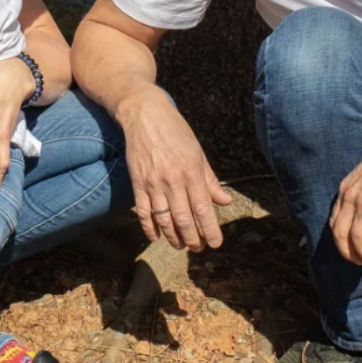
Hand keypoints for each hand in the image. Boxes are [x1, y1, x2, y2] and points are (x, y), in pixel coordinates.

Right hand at [120, 87, 230, 251]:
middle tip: (198, 248)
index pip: (203, 209)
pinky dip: (150, 228)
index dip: (211, 230)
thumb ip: (210, 179)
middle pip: (184, 219)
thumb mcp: (198, 152)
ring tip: (181, 246)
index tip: (216, 243)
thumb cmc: (175, 131)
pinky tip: (157, 237)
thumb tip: (224, 201)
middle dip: (193, 238)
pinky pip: (143, 212)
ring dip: (173, 237)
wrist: (145, 114)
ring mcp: (153, 183)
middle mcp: (173, 180)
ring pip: (164, 219)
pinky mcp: (137, 183)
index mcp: (191, 171)